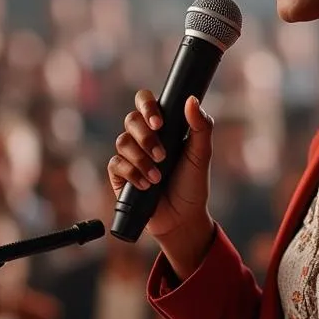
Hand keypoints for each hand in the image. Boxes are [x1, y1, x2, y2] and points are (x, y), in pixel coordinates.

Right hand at [107, 90, 215, 277]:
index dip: (147, 105)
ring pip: (122, 141)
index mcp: (162, 126)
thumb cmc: (192, 184)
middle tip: (163, 156)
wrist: (182, 218)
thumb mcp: (202, 155)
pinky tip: (146, 185)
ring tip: (158, 177)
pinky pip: (116, 164)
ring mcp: (130, 155)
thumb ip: (201, 126)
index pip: (146, 101)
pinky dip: (132, 174)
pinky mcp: (120, 174)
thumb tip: (191, 100)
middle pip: (131, 120)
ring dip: (141, 159)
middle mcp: (143, 137)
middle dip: (146, 137)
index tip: (159, 123)